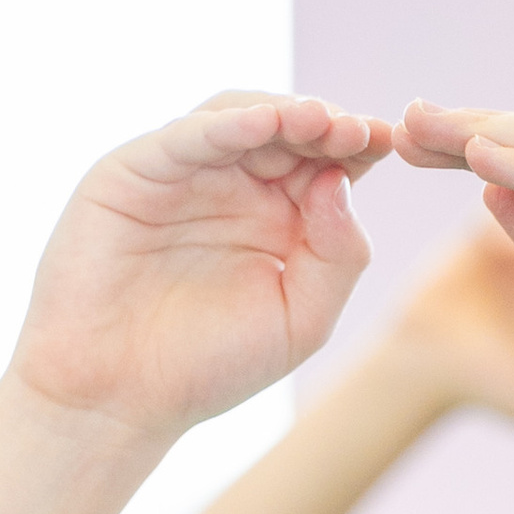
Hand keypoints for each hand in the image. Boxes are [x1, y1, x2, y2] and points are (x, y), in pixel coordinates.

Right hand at [12, 94, 391, 444]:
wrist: (115, 401)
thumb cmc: (205, 368)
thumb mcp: (299, 320)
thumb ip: (336, 257)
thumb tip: (341, 179)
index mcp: (277, 216)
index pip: (325, 163)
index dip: (360, 147)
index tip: (398, 144)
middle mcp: (231, 184)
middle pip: (288, 130)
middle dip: (329, 126)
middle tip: (365, 131)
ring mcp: (182, 172)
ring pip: (239, 119)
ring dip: (283, 113)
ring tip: (324, 120)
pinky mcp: (132, 171)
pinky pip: (185, 137)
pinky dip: (228, 126)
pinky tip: (266, 123)